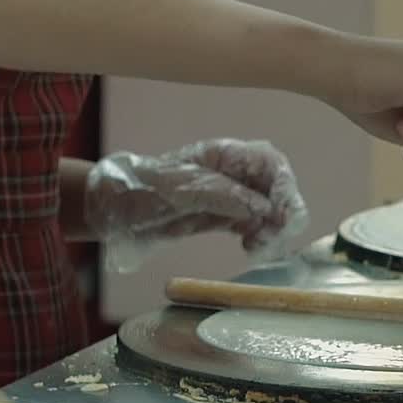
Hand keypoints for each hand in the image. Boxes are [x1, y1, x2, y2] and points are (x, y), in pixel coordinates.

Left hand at [85, 139, 309, 272]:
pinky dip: (258, 235)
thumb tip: (263, 208)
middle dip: (282, 210)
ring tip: (258, 246)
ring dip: (272, 227)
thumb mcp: (183, 191)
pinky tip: (250, 247)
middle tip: (274, 236)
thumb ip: (224, 196)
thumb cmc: (146, 191)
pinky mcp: (222, 216)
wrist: (118, 209)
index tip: (283, 214)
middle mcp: (232, 172)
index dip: (284, 186)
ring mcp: (229, 195)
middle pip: (274, 186)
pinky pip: (253, 223)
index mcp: (224, 155)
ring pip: (267, 208)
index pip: (270, 162)